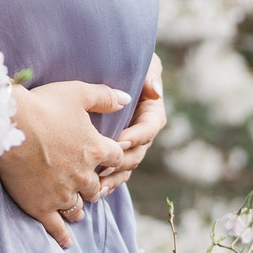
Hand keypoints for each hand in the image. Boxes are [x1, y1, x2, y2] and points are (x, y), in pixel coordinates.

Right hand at [0, 80, 129, 247]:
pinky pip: (56, 227)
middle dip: (92, 185)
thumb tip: (128, 99)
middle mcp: (83, 176)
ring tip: (75, 210)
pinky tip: (66, 242)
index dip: (112, 157)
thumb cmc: (44, 104)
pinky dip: (63, 236)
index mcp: (96, 149)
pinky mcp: (41, 206)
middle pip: (96, 187)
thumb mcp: (78, 92)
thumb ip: (105, 97)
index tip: (107, 157)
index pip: (116, 158)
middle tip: (85, 184)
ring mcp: (63, 194)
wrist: (9, 124)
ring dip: (78, 207)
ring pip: (78, 208)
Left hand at [92, 56, 166, 201]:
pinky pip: (116, 171)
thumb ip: (151, 74)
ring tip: (99, 185)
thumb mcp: (144, 63)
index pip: (149, 128)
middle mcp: (142, 132)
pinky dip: (108, 181)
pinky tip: (97, 189)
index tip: (121, 140)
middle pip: (138, 152)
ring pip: (127, 165)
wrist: (105, 67)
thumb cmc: (127, 62)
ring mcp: (129, 145)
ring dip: (114, 176)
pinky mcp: (115, 152)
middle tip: (105, 166)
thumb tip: (155, 92)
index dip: (137, 135)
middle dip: (122, 160)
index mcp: (151, 113)